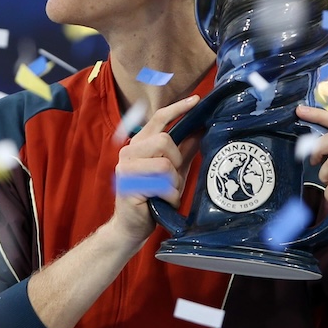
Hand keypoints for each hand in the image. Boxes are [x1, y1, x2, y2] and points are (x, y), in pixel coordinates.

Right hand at [110, 95, 201, 246]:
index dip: (177, 108)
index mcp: (140, 144)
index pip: (158, 118)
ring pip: (164, 163)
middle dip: (176, 160)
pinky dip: (169, 196)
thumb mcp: (174, 171)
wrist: (133, 226)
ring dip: (173, 182)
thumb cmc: (153, 197)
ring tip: (167, 192)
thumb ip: (185, 150)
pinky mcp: (127, 185)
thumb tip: (201, 128)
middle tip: (172, 178)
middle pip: (164, 140)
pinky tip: (162, 202)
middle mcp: (129, 151)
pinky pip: (161, 184)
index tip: (195, 100)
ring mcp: (125, 168)